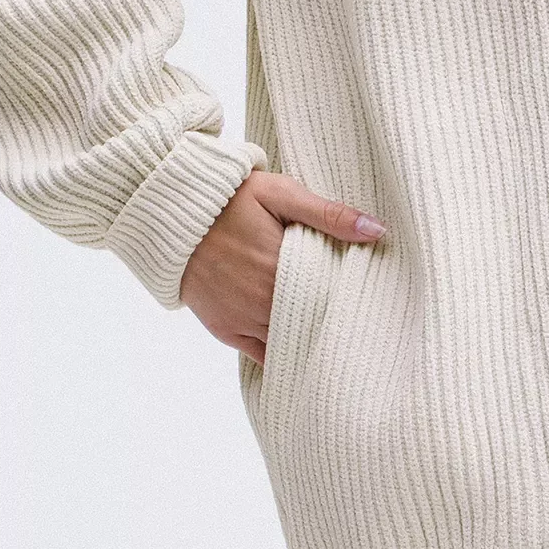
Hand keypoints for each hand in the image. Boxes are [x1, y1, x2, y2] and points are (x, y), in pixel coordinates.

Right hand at [178, 170, 385, 362]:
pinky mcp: (224, 329)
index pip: (332, 298)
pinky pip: (261, 354)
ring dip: (309, 339)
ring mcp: (243, 319)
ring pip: (289, 342)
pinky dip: (281, 353)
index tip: (371, 300)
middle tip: (359, 320)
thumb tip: (377, 231)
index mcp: (283, 268)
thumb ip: (329, 214)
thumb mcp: (281, 194)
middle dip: (333, 322)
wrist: (171, 212)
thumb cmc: (231, 197)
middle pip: (313, 323)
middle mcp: (264, 301)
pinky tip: (300, 349)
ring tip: (333, 336)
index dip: (351, 301)